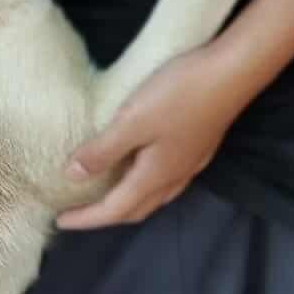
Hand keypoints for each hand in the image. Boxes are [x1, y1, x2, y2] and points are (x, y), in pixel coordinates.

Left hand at [58, 47, 247, 229]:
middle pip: (136, 209)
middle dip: (106, 216)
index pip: (114, 209)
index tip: (60, 221)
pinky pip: (166, 180)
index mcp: (154, 176)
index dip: (86, 218)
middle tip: (79, 212)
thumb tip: (72, 176)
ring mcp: (190, 163)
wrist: (233, 72)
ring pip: (154, 197)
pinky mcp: (199, 147)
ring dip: (127, 202)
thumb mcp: (132, 120)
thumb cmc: (179, 94)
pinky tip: (140, 168)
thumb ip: (102, 150)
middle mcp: (174, 177)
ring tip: (105, 194)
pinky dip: (144, 185)